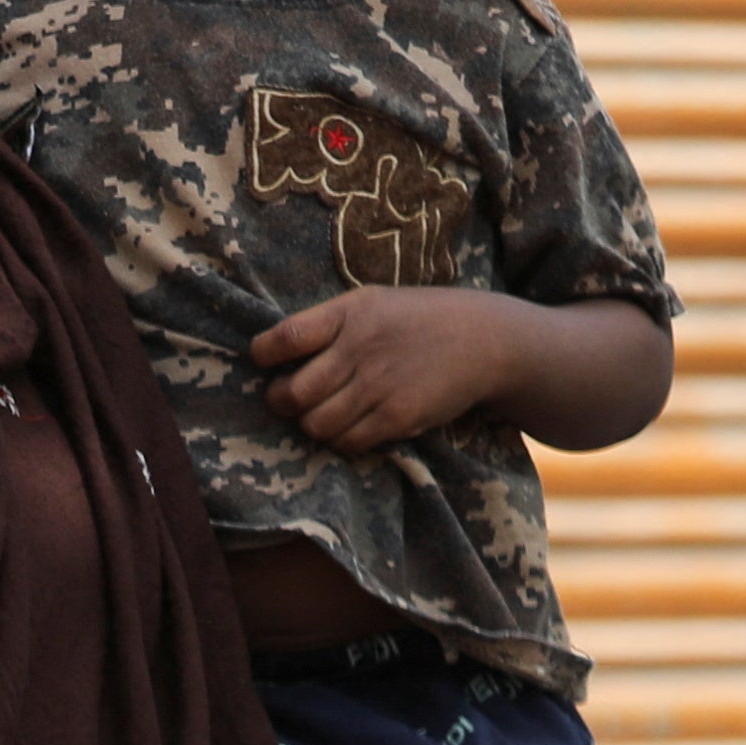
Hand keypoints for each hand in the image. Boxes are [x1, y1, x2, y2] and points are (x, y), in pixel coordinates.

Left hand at [255, 289, 521, 454]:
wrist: (483, 340)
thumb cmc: (420, 319)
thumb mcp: (373, 302)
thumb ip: (330, 323)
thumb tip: (276, 350)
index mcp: (348, 313)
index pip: (284, 338)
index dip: (262, 355)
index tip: (263, 362)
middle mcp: (360, 348)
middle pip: (293, 393)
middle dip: (280, 401)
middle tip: (285, 399)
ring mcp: (379, 386)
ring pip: (317, 425)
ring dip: (310, 425)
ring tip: (319, 415)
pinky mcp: (398, 417)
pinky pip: (349, 442)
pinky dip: (341, 440)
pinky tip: (349, 427)